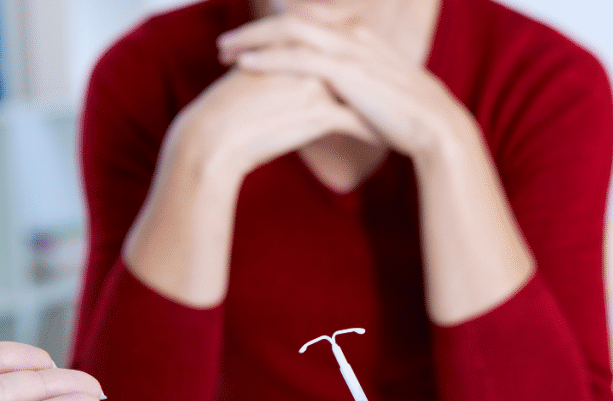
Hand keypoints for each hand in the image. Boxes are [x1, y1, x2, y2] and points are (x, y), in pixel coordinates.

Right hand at [124, 67, 378, 306]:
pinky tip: (389, 143)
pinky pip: (358, 122)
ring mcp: (316, 83)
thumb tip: (291, 80)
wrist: (212, 141)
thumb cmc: (227, 116)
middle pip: (358, 69)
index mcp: (293, 45)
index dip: (358, 69)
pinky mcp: (318, 112)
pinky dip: (376, 133)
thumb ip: (279, 73)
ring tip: (400, 123)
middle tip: (399, 98)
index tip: (375, 81)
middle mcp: (308, 57)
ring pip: (363, 95)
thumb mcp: (254, 82)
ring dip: (384, 111)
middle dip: (379, 86)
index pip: (338, 52)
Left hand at [218, 12, 470, 159]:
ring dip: (252, 39)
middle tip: (225, 44)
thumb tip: (335, 105)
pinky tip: (243, 64)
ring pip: (288, 32)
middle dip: (254, 30)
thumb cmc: (410, 120)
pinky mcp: (346, 71)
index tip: (250, 43)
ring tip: (223, 50)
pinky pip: (297, 57)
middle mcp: (352, 35)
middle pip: (292, 20)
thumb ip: (354, 90)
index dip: (276, 30)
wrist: (437, 129)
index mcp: (360, 37)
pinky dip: (268, 58)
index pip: (309, 22)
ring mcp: (349, 50)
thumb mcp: (379, 96)